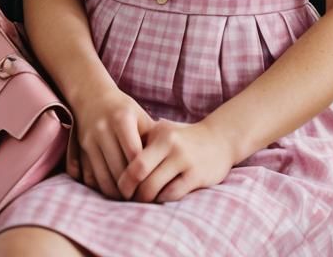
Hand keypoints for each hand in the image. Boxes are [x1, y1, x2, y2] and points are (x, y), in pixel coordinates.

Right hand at [68, 86, 153, 199]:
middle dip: (132, 188)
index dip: (144, 173)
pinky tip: (115, 192)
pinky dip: (104, 189)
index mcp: (122, 119)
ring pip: (104, 178)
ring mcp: (89, 141)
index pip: (135, 154)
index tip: (154, 184)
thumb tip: (167, 166)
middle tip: (144, 199)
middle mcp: (103, 129)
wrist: (92, 97)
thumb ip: (152, 138)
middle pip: (119, 169)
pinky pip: (91, 179)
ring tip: (131, 199)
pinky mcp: (81, 151)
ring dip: (118, 194)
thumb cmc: (124, 110)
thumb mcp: (140, 117)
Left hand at [117, 119, 235, 203]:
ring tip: (141, 200)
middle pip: (139, 173)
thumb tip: (114, 162)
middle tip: (125, 197)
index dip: (122, 174)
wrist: (219, 139)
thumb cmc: (182, 139)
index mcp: (160, 133)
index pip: (132, 157)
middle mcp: (171, 144)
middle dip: (129, 189)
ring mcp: (185, 160)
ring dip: (144, 198)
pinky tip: (159, 199)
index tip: (117, 184)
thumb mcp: (162, 133)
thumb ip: (142, 143)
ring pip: (154, 187)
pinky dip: (161, 200)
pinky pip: (172, 194)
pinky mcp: (197, 176)